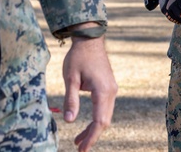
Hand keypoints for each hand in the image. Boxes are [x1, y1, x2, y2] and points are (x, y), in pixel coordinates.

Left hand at [62, 34, 117, 151]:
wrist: (90, 39)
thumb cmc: (78, 57)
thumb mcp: (70, 78)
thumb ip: (70, 100)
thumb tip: (69, 121)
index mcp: (102, 90)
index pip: (99, 121)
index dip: (91, 137)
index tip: (82, 149)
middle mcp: (111, 92)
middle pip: (105, 121)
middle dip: (92, 136)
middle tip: (78, 148)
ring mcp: (112, 89)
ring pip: (105, 116)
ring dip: (93, 129)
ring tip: (78, 140)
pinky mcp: (109, 87)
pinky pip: (104, 108)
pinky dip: (96, 119)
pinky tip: (85, 125)